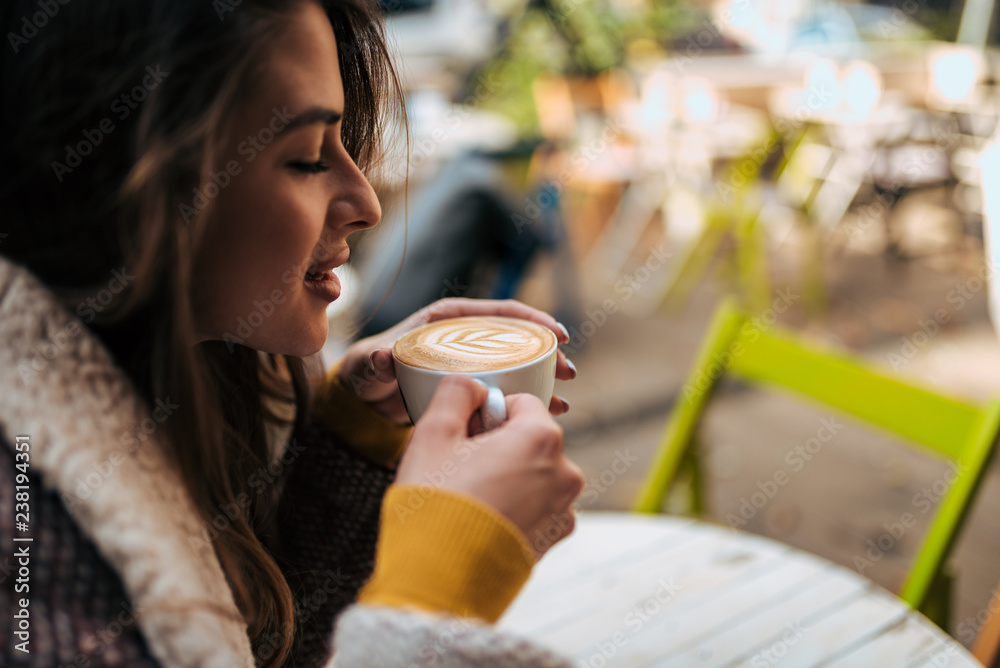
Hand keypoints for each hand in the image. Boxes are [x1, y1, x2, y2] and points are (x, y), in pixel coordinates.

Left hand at [336, 298, 576, 422]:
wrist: (364, 400)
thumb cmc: (367, 370)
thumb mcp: (370, 364)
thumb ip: (378, 360)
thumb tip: (385, 356)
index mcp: (449, 320)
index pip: (499, 313)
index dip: (533, 320)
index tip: (558, 333)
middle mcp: (466, 339)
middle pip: (517, 340)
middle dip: (547, 354)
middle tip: (569, 373)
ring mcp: (472, 364)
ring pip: (517, 367)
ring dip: (543, 381)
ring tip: (563, 400)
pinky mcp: (472, 389)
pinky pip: (506, 391)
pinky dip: (526, 403)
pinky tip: (545, 416)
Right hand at [394, 375, 584, 558]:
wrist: (438, 582)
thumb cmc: (435, 504)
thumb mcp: (433, 433)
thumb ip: (456, 393)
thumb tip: (472, 385)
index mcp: (542, 438)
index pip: (519, 403)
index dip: (486, 414)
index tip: (462, 436)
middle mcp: (565, 472)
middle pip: (528, 439)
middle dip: (497, 446)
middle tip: (460, 469)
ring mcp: (563, 509)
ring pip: (532, 474)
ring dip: (506, 477)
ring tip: (468, 499)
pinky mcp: (554, 539)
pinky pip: (536, 507)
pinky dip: (514, 507)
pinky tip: (482, 519)